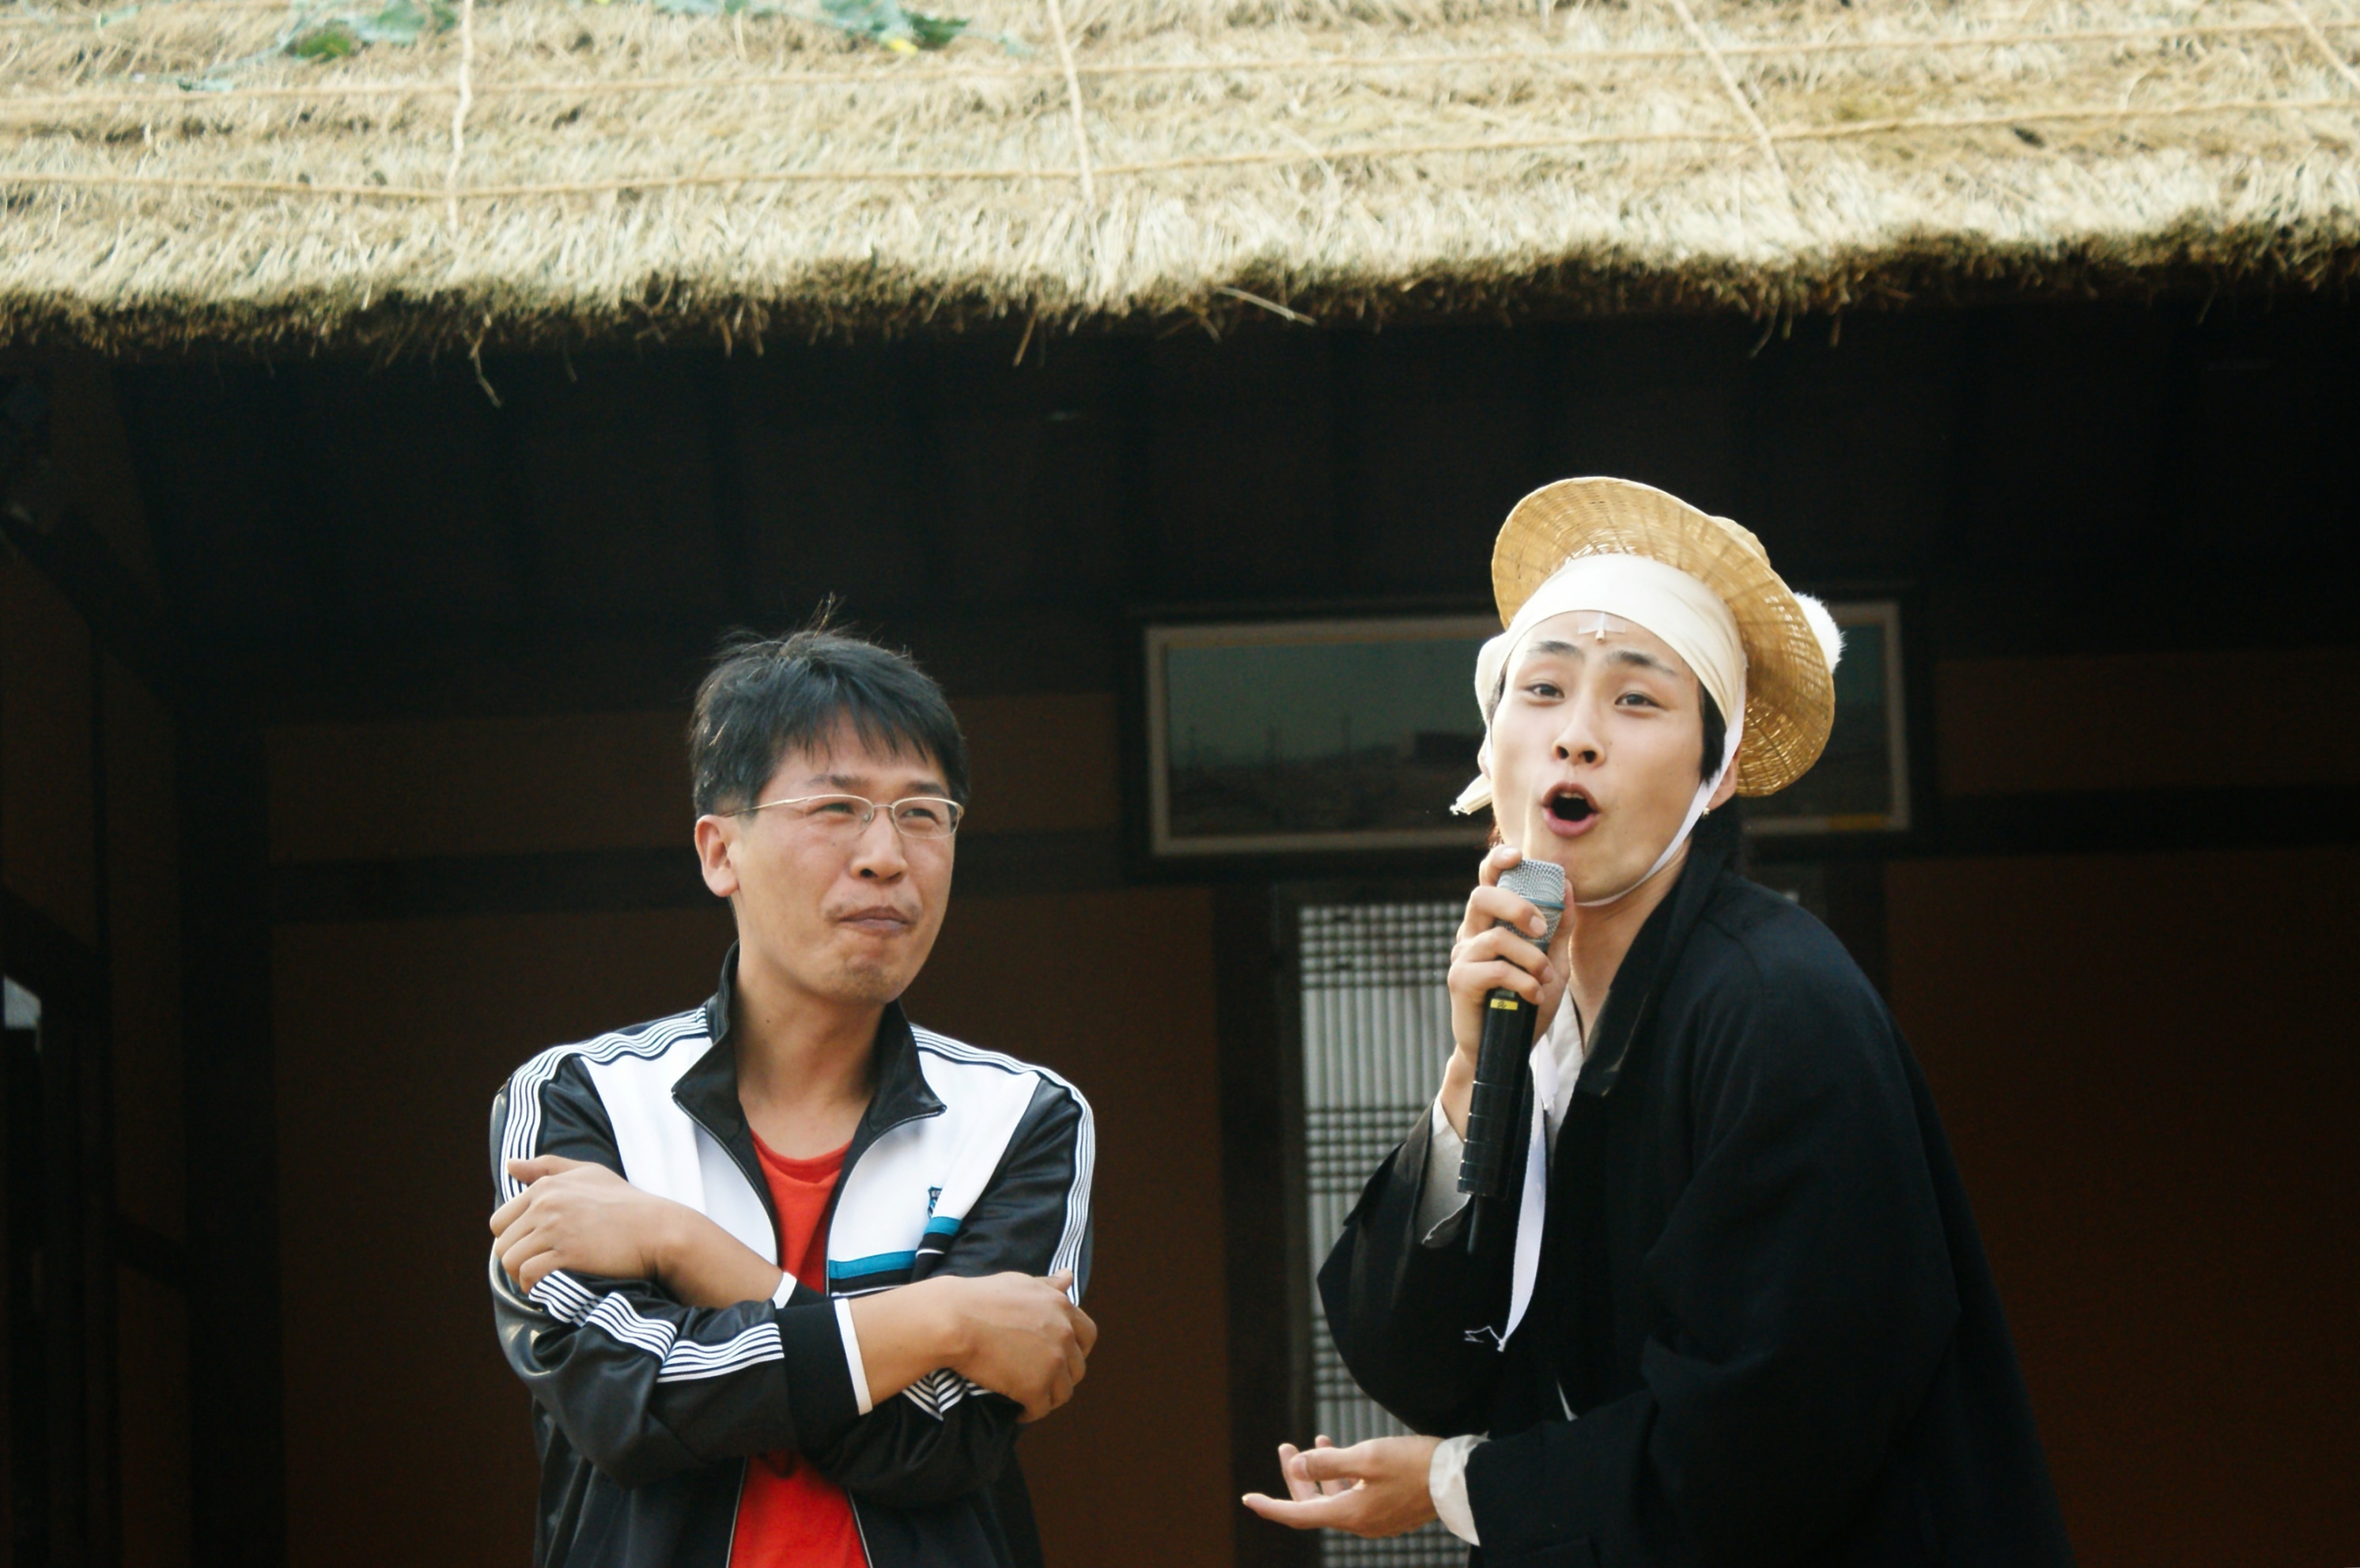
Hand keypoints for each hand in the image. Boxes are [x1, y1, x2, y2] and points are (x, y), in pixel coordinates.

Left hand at [490, 1155, 690, 1292]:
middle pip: (501, 1243)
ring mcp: (556, 1229)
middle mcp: (546, 1204)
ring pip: (509, 1261)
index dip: (513, 1239)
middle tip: (537, 1267)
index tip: (533, 1249)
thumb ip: (547, 1167)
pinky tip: (544, 1287)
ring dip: (519, 1276)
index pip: (500, 1220)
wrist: (658, 1229)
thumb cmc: (626, 1202)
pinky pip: (528, 1274)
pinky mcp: (568, 1254)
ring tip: (538, 1279)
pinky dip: (531, 1285)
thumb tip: (510, 1165)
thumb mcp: (589, 1173)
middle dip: (515, 1259)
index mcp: (546, 1187)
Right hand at [936, 1270, 1095, 1422]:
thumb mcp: (1021, 1283)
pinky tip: (1018, 1412)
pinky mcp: (1036, 1386)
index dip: (1078, 1349)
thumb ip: (1048, 1285)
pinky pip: (1041, 1409)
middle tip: (1042, 1380)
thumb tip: (1069, 1277)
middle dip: (1063, 1376)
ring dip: (1048, 1397)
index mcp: (1062, 1308)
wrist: (955, 1320)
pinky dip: (1030, 1413)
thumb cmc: (981, 1298)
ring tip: (1030, 1398)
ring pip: (1063, 1392)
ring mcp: (1053, 1362)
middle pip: (1078, 1367)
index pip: (1088, 1335)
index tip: (1063, 1358)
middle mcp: (1064, 1334)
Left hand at [1242, 1434, 1441, 1536]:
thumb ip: (1328, 1463)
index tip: (1248, 1499)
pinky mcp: (1389, 1509)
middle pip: (1315, 1506)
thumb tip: (1297, 1466)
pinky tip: (1341, 1452)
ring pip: (1335, 1499)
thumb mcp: (1366, 1457)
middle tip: (1285, 1447)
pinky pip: (1354, 1495)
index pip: (1299, 1515)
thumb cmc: (1414, 1464)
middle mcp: (1360, 1522)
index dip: (1271, 1506)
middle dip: (1296, 1477)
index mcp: (1351, 1514)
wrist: (1461, 1480)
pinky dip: (1340, 1476)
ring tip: (1312, 1442)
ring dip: (1319, 1473)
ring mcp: (1376, 1518)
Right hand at [1442, 845, 1568, 1132]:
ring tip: (1543, 980)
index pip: (1486, 882)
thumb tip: (1568, 887)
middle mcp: (1471, 935)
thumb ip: (1560, 928)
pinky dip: (1522, 981)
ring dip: (1530, 958)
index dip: (1497, 862)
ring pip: (1495, 938)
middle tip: (1539, 927)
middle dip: (1516, 906)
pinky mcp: (1459, 982)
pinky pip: (1494, 969)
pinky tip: (1532, 996)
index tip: (1518, 856)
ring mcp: (1462, 958)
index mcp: (1490, 924)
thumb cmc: (1525, 1003)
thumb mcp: (1552, 963)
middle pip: (1481, 897)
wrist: (1506, 1049)